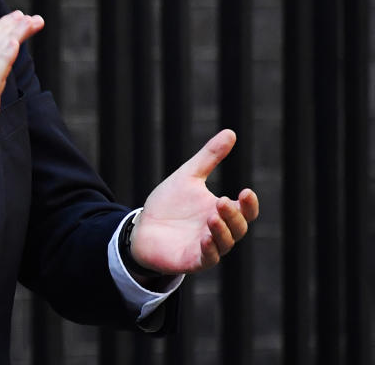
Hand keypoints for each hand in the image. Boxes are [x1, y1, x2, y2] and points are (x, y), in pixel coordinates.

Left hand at [130, 129, 258, 274]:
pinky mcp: (193, 260)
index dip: (249, 204)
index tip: (246, 191)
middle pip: (238, 227)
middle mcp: (220, 231)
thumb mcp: (189, 176)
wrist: (143, 227)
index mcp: (222, 211)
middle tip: (222, 201)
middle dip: (233, 215)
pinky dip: (210, 249)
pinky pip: (207, 258)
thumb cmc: (169, 204)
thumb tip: (230, 133)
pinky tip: (205, 237)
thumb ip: (209, 157)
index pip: (245, 210)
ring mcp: (208, 247)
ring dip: (222, 231)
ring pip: (225, 243)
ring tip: (213, 216)